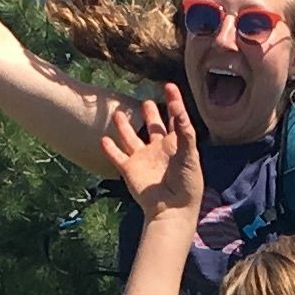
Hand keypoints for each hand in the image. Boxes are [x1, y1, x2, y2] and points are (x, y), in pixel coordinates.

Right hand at [103, 82, 206, 218]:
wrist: (172, 209)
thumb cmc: (187, 183)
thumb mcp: (190, 154)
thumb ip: (185, 131)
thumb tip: (179, 108)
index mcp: (176, 144)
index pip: (175, 119)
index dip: (174, 103)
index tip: (170, 86)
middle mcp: (159, 149)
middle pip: (153, 127)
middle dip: (150, 114)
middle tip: (146, 101)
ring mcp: (143, 159)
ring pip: (130, 138)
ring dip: (124, 127)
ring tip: (117, 113)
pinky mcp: (129, 169)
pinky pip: (116, 156)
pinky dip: (109, 148)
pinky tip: (103, 139)